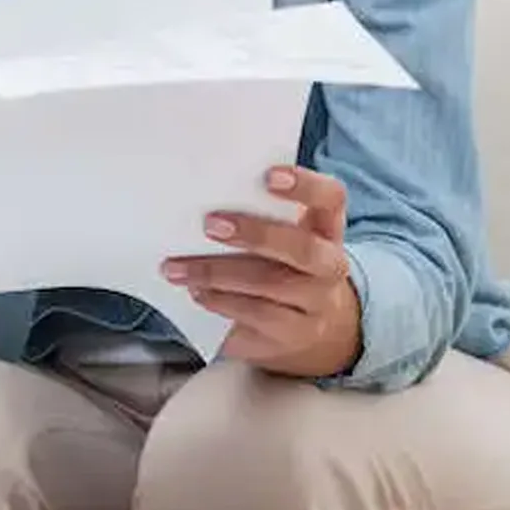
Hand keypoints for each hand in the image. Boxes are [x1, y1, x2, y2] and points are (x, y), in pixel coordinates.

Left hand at [162, 166, 362, 378]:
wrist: (307, 328)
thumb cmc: (279, 265)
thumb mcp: (278, 236)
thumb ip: (254, 213)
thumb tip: (200, 195)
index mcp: (326, 227)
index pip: (331, 198)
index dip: (306, 186)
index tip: (269, 175)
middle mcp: (330, 265)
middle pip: (304, 248)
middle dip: (256, 235)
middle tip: (210, 224)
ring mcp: (317, 304)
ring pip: (273, 286)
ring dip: (218, 274)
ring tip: (178, 268)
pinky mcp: (295, 335)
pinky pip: (258, 317)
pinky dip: (221, 302)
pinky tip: (196, 293)